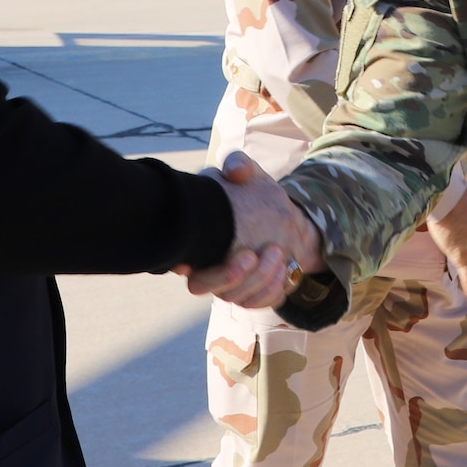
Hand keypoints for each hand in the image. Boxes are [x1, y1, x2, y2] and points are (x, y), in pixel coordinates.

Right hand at [179, 151, 324, 308]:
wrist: (286, 217)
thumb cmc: (256, 194)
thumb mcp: (248, 173)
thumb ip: (238, 163)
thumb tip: (235, 171)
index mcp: (198, 240)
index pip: (180, 259)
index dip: (188, 262)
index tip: (211, 252)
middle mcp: (208, 267)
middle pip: (204, 286)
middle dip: (229, 275)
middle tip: (254, 253)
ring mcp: (230, 285)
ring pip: (235, 298)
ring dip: (258, 281)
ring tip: (277, 254)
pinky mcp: (255, 295)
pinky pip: (259, 303)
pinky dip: (272, 290)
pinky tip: (285, 269)